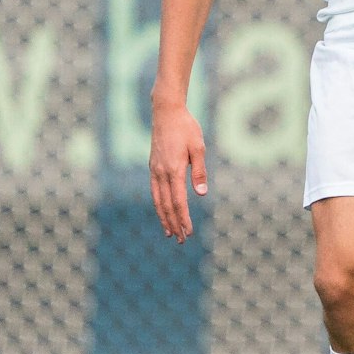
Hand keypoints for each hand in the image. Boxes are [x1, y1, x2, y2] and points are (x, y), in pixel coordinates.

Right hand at [149, 102, 208, 241]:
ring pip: (158, 200)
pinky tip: (163, 212)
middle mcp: (161, 173)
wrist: (166, 113)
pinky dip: (158, 205)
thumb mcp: (198, 148)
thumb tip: (201, 193)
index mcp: (173, 169)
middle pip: (167, 205)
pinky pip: (154, 191)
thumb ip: (199, 171)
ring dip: (164, 218)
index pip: (179, 201)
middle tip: (182, 240)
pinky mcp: (153, 167)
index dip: (184, 218)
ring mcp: (154, 170)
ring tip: (170, 232)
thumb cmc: (186, 129)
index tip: (189, 232)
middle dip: (174, 223)